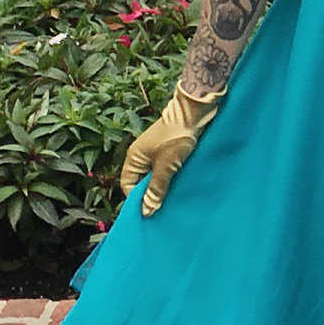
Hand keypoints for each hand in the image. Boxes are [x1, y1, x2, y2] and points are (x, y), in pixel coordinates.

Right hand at [117, 82, 221, 216]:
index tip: (149, 211)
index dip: (137, 199)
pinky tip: (181, 184)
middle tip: (163, 207)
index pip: (128, 185)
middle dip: (152, 194)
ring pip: (156, 176)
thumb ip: (156, 189)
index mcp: (134, 157)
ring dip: (164, 186)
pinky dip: (172, 177)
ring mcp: (156, 152)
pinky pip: (167, 169)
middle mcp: (142, 155)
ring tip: (174, 197)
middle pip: (142, 181)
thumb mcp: (166, 167)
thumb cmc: (176, 137)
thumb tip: (146, 212)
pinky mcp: (170, 150)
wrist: (195, 112)